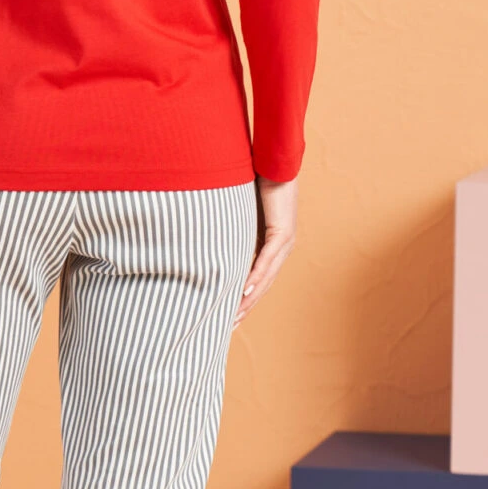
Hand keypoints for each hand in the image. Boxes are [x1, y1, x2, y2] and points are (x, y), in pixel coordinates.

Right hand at [233, 174, 297, 325]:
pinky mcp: (283, 232)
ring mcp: (284, 241)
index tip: (228, 316)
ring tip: (234, 316)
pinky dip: (256, 275)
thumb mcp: (236, 213)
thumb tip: (203, 239)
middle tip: (229, 326)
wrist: (271, 161)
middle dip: (245, 306)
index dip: (243, 298)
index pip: (257, 278)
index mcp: (271, 245)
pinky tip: (246, 290)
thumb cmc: (252, 182)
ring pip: (265, 276)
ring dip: (249, 298)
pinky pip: (266, 258)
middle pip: (262, 284)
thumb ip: (226, 229)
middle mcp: (281, 247)